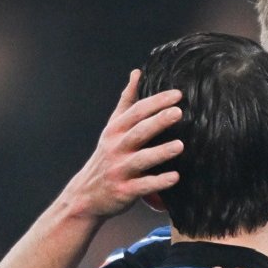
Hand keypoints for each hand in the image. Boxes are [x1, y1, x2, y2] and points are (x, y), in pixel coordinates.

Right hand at [61, 69, 184, 219]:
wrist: (86, 195)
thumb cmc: (106, 156)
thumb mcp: (112, 127)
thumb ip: (126, 101)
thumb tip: (137, 73)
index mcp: (115, 130)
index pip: (137, 112)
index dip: (156, 102)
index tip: (177, 94)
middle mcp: (116, 148)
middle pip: (139, 131)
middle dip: (158, 121)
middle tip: (179, 112)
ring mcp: (120, 170)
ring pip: (141, 159)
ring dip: (160, 152)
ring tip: (180, 145)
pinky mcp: (124, 191)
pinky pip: (143, 186)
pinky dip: (158, 182)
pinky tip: (175, 177)